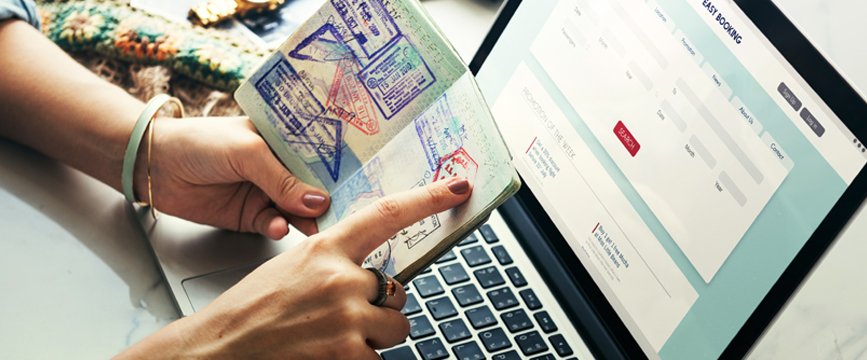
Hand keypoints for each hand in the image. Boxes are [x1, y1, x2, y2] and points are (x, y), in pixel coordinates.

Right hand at [120, 177, 472, 358]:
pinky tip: (329, 356)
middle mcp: (341, 278)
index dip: (428, 199)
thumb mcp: (291, 269)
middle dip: (379, 307)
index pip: (386, 214)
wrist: (217, 350)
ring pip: (395, 327)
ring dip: (374, 337)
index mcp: (325, 248)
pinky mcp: (348, 354)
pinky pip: (379, 359)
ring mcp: (346, 317)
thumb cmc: (249, 311)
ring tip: (333, 340)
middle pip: (396, 290)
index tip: (458, 186)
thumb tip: (373, 276)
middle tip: (344, 317)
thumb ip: (333, 264)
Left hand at [135, 116, 329, 237]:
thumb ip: (283, 179)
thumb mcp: (248, 152)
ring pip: (298, 211)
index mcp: (286, 140)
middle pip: (315, 188)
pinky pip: (275, 226)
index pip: (322, 156)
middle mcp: (281, 167)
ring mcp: (267, 193)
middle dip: (328, 202)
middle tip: (341, 215)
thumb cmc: (199, 142)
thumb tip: (319, 201)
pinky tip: (277, 226)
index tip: (361, 187)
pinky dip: (279, 229)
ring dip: (304, 220)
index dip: (341, 171)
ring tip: (309, 227)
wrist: (155, 166)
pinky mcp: (252, 217)